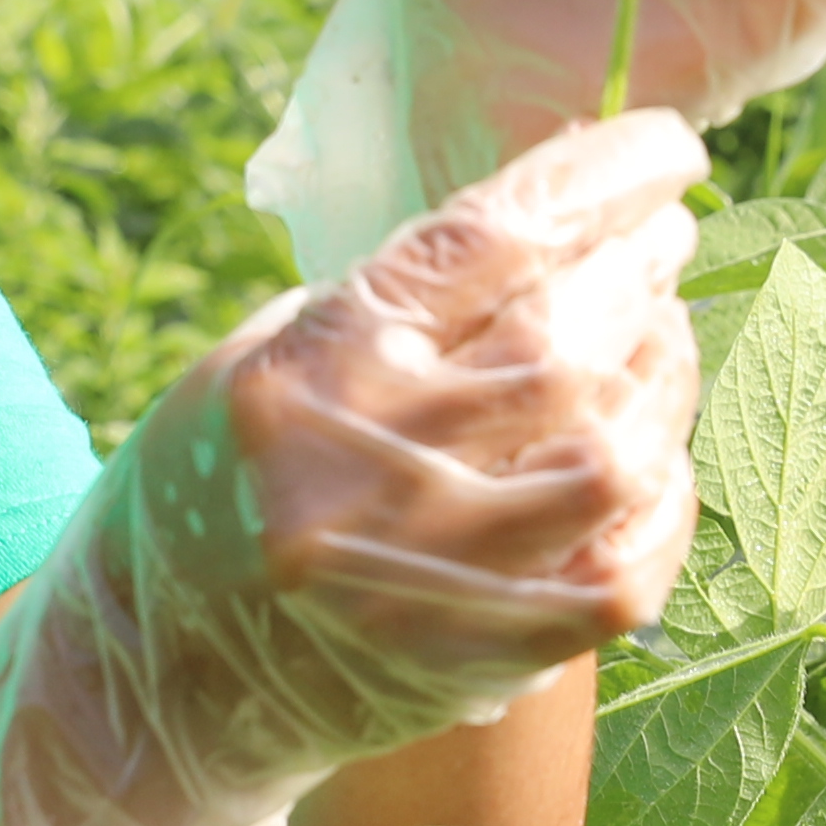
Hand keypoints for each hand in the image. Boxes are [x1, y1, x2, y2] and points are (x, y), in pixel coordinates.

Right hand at [0, 115, 705, 825]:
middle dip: (636, 273)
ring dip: (663, 377)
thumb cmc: (225, 483)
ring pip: (610, 455)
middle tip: (664, 238)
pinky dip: (664, 501)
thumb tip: (567, 218)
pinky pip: (621, 574)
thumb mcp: (268, 359)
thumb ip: (401, 303)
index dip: (594, 183)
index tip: (666, 148)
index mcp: (304, 373)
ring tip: (664, 331)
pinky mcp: (474, 664)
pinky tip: (658, 454)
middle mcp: (358, 474)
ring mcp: (421, 581)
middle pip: (559, 346)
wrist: (159, 677)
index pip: (482, 244)